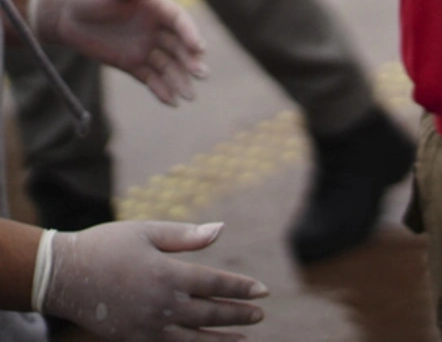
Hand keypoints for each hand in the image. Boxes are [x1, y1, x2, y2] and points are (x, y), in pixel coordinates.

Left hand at [30, 0, 206, 106]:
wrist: (63, 12)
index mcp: (157, 8)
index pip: (180, 22)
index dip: (190, 34)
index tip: (198, 49)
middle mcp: (156, 29)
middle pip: (179, 47)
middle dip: (191, 61)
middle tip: (201, 75)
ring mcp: (144, 48)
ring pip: (167, 66)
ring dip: (180, 80)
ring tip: (190, 96)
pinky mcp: (131, 64)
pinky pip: (149, 78)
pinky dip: (160, 89)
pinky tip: (171, 102)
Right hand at [40, 222, 266, 341]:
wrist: (60, 276)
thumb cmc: (106, 246)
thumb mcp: (147, 232)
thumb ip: (186, 236)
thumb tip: (221, 229)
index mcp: (167, 274)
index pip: (215, 284)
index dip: (241, 288)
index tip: (263, 291)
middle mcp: (160, 304)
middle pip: (209, 313)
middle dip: (237, 315)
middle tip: (259, 315)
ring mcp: (146, 325)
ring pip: (193, 337)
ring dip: (221, 339)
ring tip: (244, 338)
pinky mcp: (132, 338)